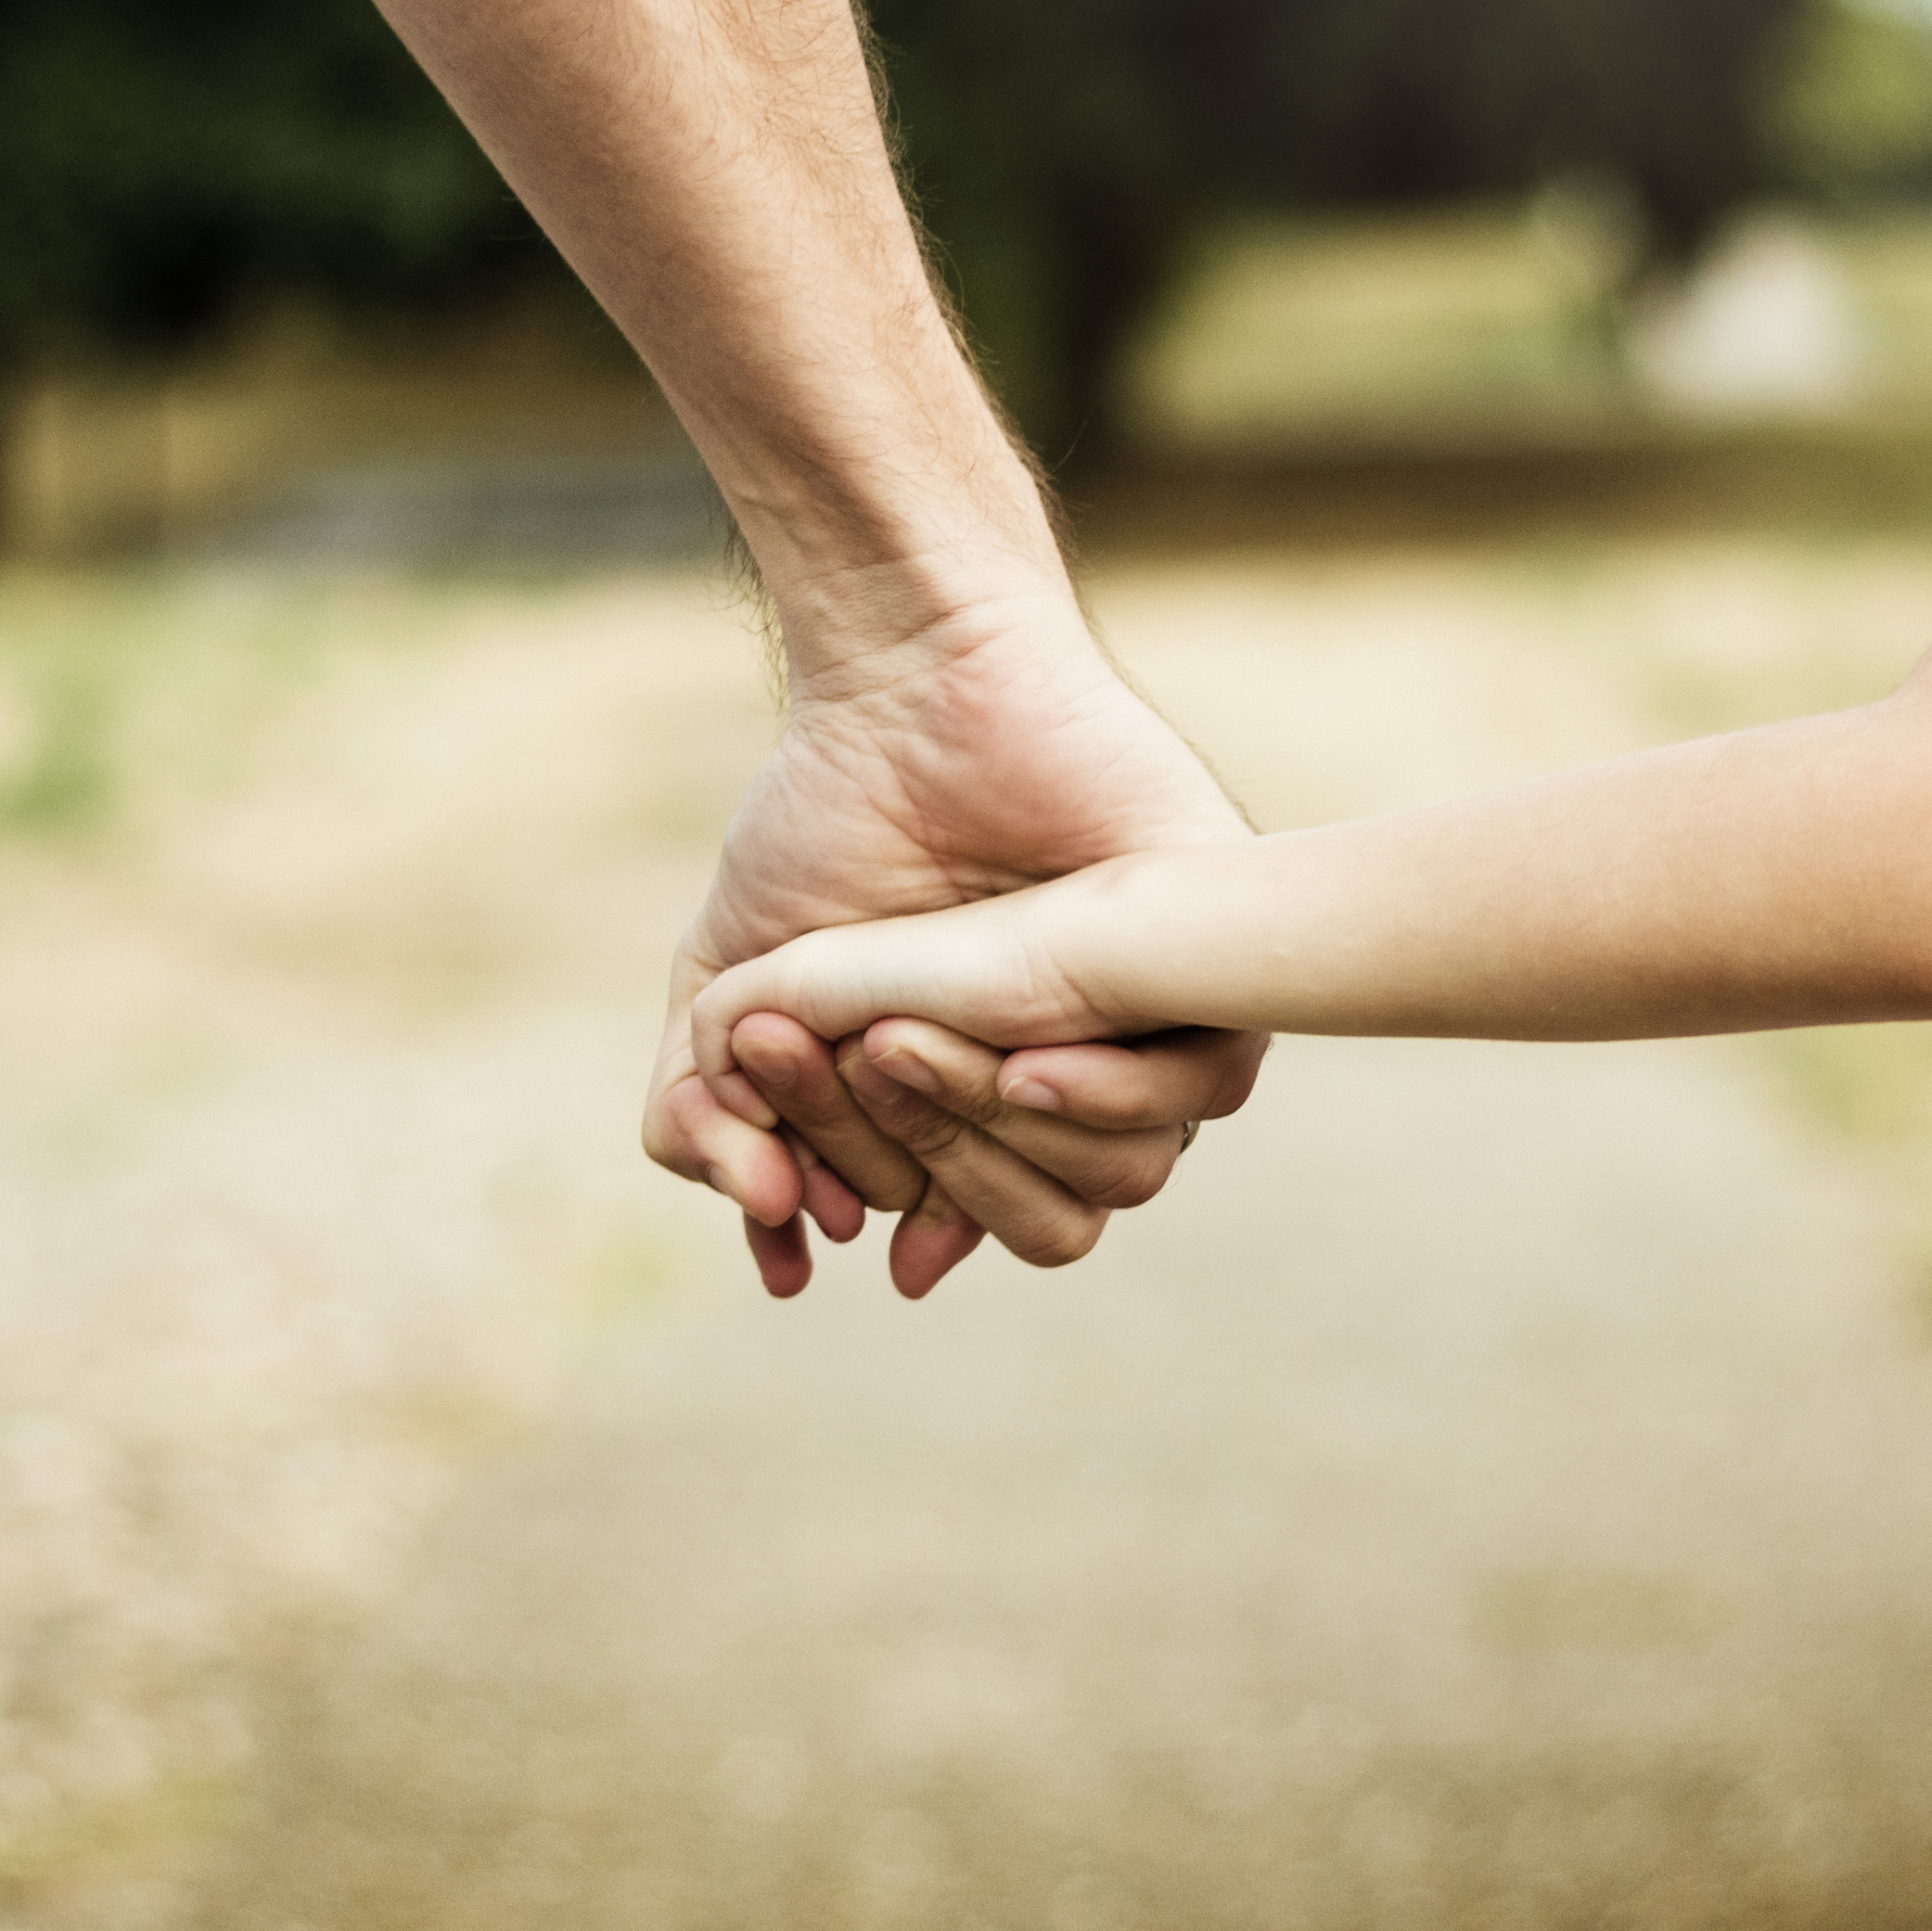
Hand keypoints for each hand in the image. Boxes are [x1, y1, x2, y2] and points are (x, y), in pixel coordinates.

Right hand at [643, 594, 1266, 1293]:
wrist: (906, 693)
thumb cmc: (826, 824)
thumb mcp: (728, 990)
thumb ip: (712, 1118)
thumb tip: (784, 1237)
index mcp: (982, 1098)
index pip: (964, 1222)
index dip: (892, 1216)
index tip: (808, 1191)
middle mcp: (1078, 1075)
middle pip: (1042, 1215)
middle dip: (911, 1156)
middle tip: (839, 1052)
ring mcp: (1155, 1024)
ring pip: (1120, 1173)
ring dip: (986, 1124)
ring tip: (898, 1038)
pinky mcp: (1219, 963)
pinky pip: (1201, 1091)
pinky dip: (1102, 1093)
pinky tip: (1026, 1053)